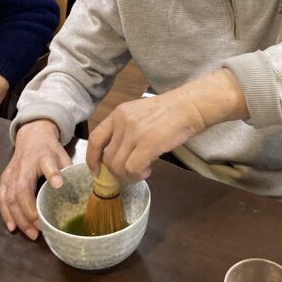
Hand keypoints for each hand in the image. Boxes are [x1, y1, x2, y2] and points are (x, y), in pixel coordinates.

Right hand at [0, 120, 70, 239]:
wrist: (32, 135)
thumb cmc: (49, 149)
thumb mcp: (63, 155)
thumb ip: (68, 172)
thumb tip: (79, 193)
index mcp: (43, 157)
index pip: (48, 165)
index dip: (53, 174)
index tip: (59, 184)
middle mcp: (23, 166)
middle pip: (23, 191)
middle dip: (30, 213)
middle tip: (41, 230)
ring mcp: (11, 173)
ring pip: (10, 199)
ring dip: (20, 218)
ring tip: (31, 233)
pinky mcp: (4, 179)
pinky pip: (2, 199)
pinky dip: (6, 214)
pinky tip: (12, 227)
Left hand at [86, 68, 247, 181]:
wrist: (190, 106)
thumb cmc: (170, 111)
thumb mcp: (140, 114)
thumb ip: (126, 130)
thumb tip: (119, 155)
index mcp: (118, 113)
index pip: (95, 138)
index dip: (92, 158)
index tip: (96, 170)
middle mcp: (122, 121)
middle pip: (107, 157)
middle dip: (117, 171)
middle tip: (132, 172)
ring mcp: (134, 132)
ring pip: (118, 166)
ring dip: (128, 175)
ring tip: (143, 171)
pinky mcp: (148, 143)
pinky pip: (132, 168)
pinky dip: (138, 175)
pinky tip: (148, 170)